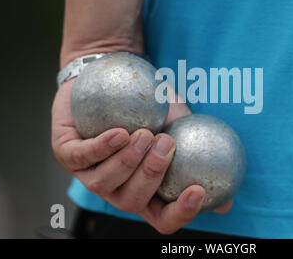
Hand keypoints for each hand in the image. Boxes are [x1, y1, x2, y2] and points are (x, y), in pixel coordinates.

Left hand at [51, 79, 231, 233]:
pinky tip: (120, 133)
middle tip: (167, 144)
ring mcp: (88, 174)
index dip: (180, 213)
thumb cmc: (152, 106)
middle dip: (151, 176)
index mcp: (145, 192)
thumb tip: (227, 200)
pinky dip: (103, 147)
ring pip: (104, 184)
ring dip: (128, 161)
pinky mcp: (65, 153)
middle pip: (132, 203)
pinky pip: (82, 157)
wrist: (115, 74)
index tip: (198, 189)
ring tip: (146, 133)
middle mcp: (115, 190)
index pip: (163, 218)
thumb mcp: (181, 130)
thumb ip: (198, 158)